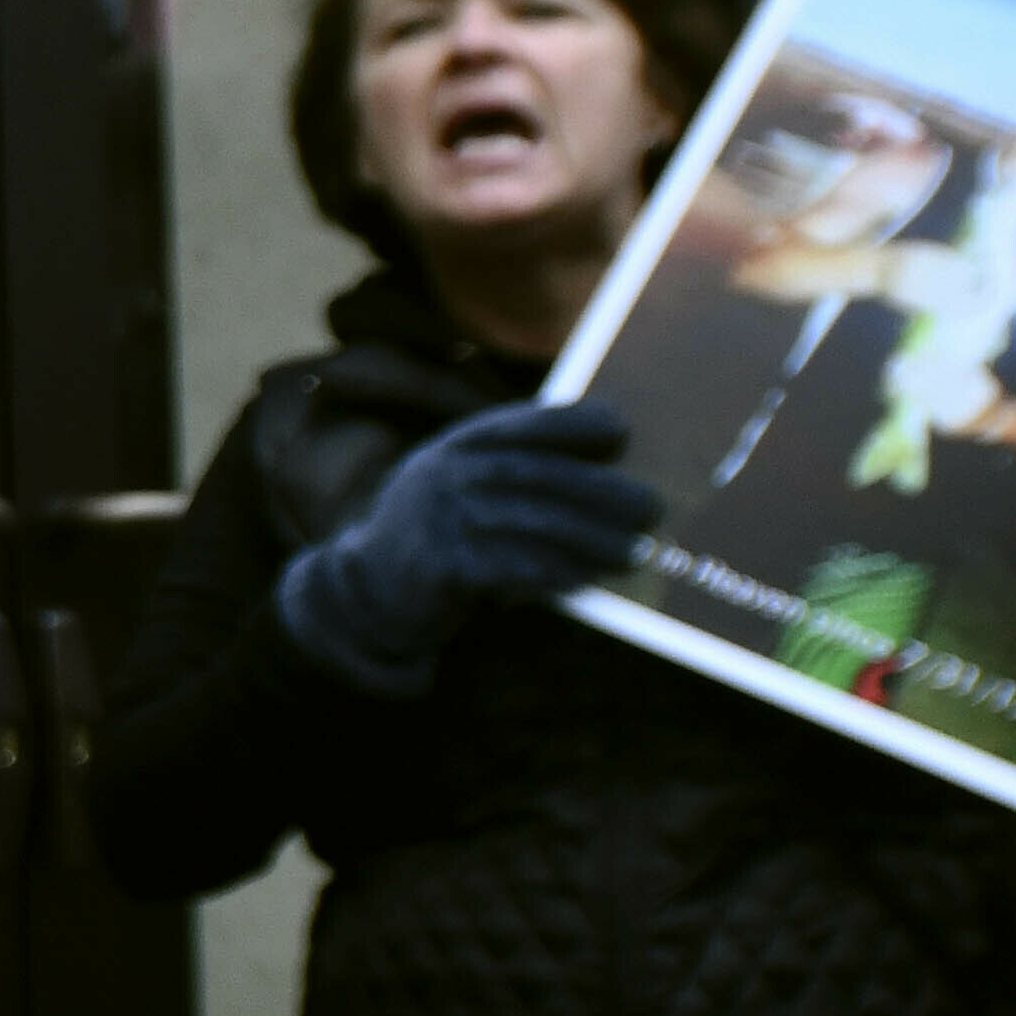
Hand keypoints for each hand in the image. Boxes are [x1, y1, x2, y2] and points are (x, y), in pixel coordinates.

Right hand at [274, 397, 661, 694]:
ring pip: (533, 524)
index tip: (622, 430)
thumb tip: (604, 479)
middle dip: (601, 490)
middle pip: (539, 475)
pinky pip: (508, 568)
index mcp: (459, 445)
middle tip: (651, 507)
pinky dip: (551, 572)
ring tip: (634, 551)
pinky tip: (581, 578)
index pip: (525, 423)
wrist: (365, 593)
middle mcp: (447, 473)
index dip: (575, 423)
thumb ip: (512, 475)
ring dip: (591, 539)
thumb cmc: (437, 537)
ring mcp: (440, 519)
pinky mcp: (439, 567)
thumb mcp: (461, 489)